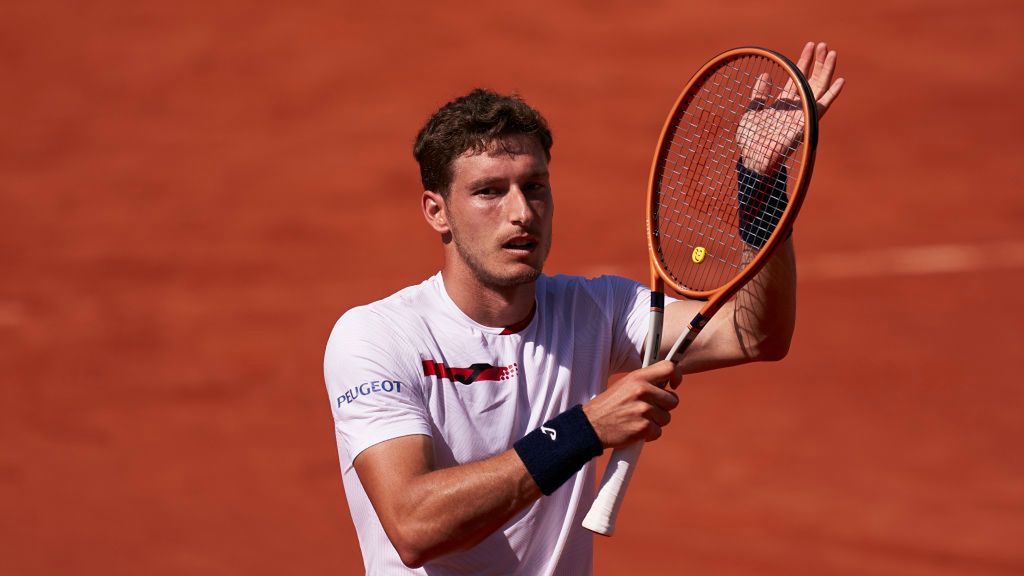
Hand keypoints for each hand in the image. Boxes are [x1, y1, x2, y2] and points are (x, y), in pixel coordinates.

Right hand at [582, 360, 680, 447]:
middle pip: (672, 400)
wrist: (590, 426)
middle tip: (647, 409)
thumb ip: (644, 382)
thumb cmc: (608, 406)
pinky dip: (648, 435)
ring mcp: (643, 410)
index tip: (674, 384)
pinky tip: (635, 430)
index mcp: (638, 377)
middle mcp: (642, 391)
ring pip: (666, 418)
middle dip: (663, 407)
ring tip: (637, 419)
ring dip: (655, 422)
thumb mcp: (624, 386)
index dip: (677, 376)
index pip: (669, 368)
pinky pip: (658, 432)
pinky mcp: (643, 428)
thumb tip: (666, 384)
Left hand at [736, 41, 844, 173]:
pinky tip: (840, 81)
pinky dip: (832, 94)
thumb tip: (766, 75)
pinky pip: (822, 107)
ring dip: (825, 70)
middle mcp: (795, 108)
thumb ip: (759, 95)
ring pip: (818, 88)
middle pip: (810, 80)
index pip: (796, 79)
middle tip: (822, 43)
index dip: (803, 62)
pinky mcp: (807, 122)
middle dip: (817, 62)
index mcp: (783, 105)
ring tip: (830, 51)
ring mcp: (802, 115)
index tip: (809, 46)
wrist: (753, 158)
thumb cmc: (750, 140)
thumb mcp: (752, 112)